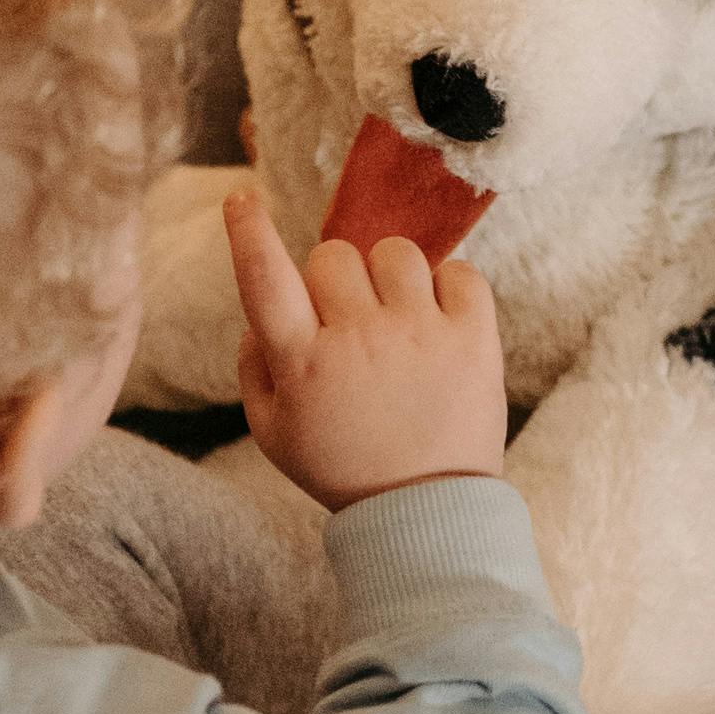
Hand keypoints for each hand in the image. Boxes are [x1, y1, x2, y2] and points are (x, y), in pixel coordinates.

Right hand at [223, 180, 507, 508]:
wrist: (427, 514)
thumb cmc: (346, 469)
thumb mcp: (276, 434)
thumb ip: (256, 370)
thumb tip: (256, 319)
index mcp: (303, 365)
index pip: (265, 280)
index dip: (248, 233)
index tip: (241, 199)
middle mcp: (357, 340)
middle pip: (332, 256)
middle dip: (335, 280)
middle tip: (350, 322)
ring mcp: (418, 333)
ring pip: (394, 252)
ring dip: (390, 276)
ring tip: (398, 321)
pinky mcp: (473, 336)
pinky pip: (458, 270)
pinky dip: (449, 285)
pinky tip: (439, 321)